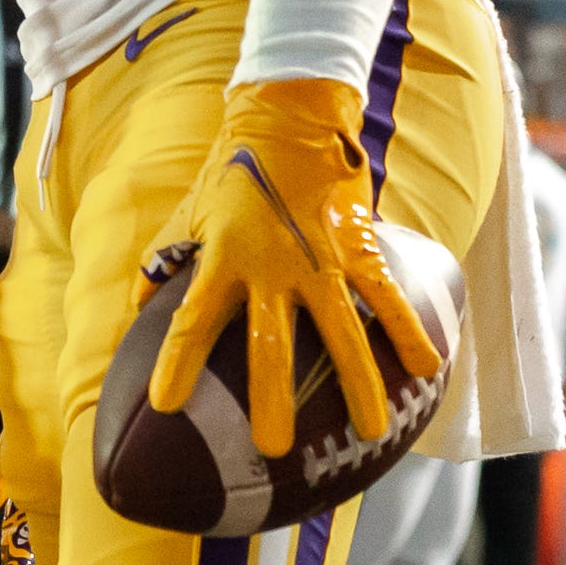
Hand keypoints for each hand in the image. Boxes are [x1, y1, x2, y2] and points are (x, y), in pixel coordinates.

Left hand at [138, 77, 438, 458]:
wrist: (289, 117)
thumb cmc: (233, 170)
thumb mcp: (190, 212)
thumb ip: (164, 259)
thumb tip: (137, 304)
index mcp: (222, 258)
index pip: (192, 319)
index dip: (177, 362)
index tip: (166, 405)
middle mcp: (271, 266)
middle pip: (270, 342)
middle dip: (271, 396)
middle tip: (274, 446)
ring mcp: (319, 259)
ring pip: (341, 331)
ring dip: (358, 384)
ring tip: (368, 431)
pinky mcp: (358, 247)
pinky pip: (387, 296)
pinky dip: (409, 331)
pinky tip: (428, 370)